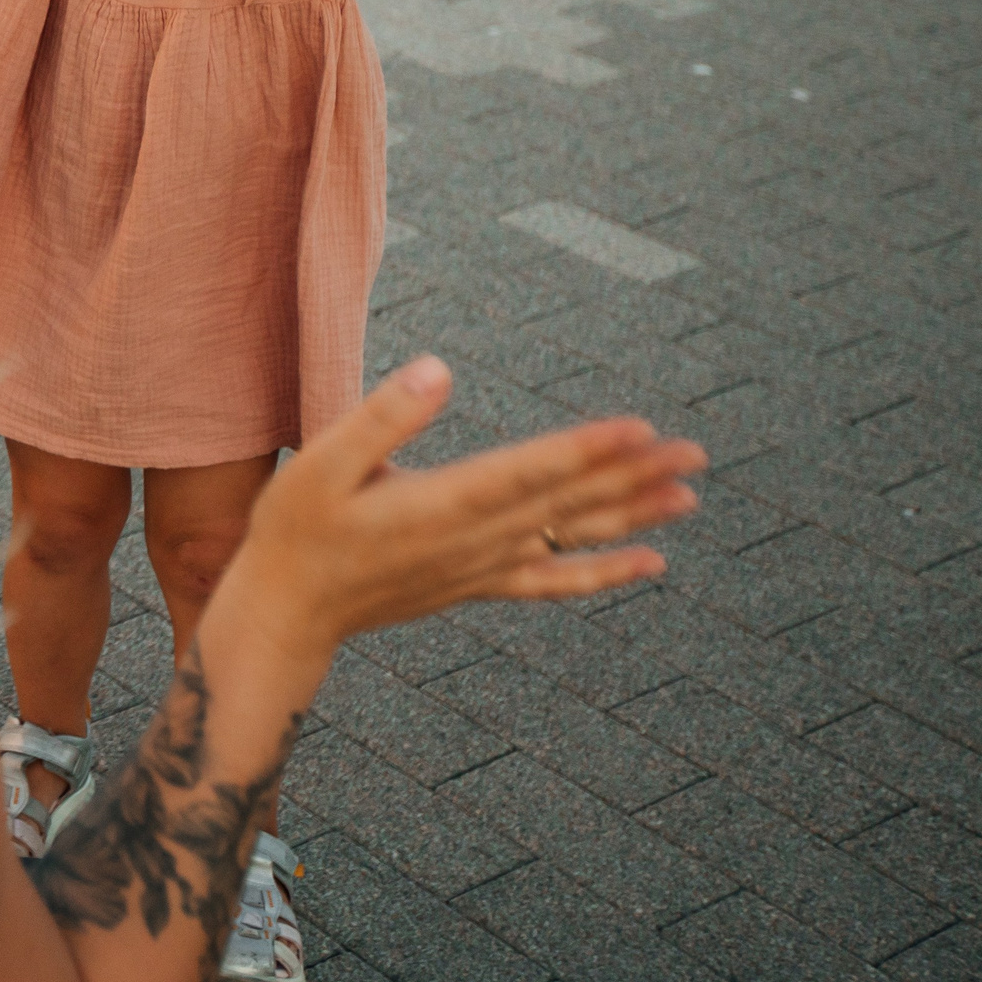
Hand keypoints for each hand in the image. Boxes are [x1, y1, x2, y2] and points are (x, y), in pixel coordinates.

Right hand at [226, 356, 705, 662]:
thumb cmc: (294, 529)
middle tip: (694, 452)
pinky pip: (554, 583)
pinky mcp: (477, 584)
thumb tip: (440, 369)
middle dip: (632, 475)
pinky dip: (604, 573)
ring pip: (571, 538)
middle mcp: (471, 540)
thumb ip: (382, 417)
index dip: (585, 450)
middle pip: (566, 502)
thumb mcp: (319, 462)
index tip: (640, 429)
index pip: (526, 472)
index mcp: (437, 504)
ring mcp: (480, 567)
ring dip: (633, 516)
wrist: (287, 612)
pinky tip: (650, 564)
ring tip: (689, 495)